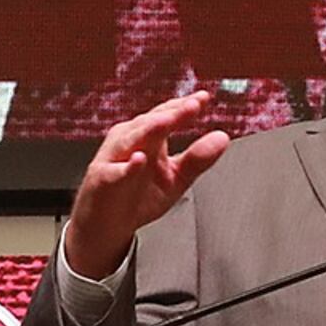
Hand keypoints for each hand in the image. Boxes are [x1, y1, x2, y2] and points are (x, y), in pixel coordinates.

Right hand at [64, 89, 228, 281]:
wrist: (106, 226)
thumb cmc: (137, 197)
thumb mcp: (175, 179)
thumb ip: (198, 159)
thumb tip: (223, 138)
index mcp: (148, 137)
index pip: (167, 115)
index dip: (185, 107)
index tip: (203, 99)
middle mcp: (130, 141)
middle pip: (151, 122)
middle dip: (171, 113)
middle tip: (192, 105)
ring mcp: (114, 159)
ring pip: (131, 139)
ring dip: (150, 129)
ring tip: (168, 121)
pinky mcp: (102, 180)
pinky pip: (115, 172)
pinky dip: (127, 166)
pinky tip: (139, 159)